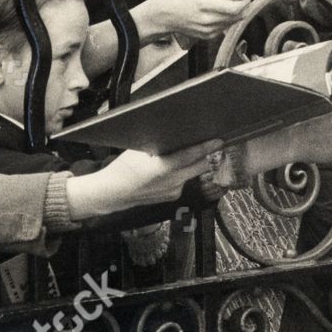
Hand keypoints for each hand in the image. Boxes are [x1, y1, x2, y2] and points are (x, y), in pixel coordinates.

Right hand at [71, 138, 223, 215]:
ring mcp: (174, 191)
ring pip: (192, 173)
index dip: (206, 147)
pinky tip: (172, 170)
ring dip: (193, 164)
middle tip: (213, 143)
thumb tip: (175, 134)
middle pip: (200, 166)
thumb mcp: (138, 150)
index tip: (219, 140)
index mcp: (163, 168)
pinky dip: (182, 173)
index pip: (191, 155)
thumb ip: (158, 144)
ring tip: (187, 154)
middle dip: (207, 155)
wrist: (113, 193)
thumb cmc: (123, 168)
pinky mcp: (173, 197)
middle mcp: (173, 182)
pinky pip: (184, 181)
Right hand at [135, 0, 250, 40]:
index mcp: (205, 5)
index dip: (245, 3)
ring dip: (238, 15)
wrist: (162, 16)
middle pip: (237, 17)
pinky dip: (229, 21)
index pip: (234, 9)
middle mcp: (208, 20)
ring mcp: (207, 30)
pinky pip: (223, 29)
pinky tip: (228, 13)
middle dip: (245, 8)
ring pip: (231, 24)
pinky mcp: (205, 35)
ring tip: (240, 3)